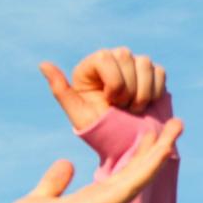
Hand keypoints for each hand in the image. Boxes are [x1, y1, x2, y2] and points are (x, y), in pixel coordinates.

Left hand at [0, 119, 182, 202]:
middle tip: (176, 124)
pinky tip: (164, 148)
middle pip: (138, 170)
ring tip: (178, 125)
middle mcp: (105, 202)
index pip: (123, 173)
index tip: (151, 133)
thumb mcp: (42, 197)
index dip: (139, 153)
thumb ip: (55, 182)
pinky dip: (150, 165)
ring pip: (142, 173)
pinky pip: (134, 182)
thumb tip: (67, 163)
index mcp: (92, 200)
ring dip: (162, 150)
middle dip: (158, 147)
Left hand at [40, 47, 168, 130]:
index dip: (114, 83)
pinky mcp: (153, 74)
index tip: (110, 103)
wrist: (128, 145)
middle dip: (128, 90)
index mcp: (93, 65)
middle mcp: (113, 59)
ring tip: (133, 109)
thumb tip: (43, 64)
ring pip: (145, 63)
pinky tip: (145, 105)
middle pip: (127, 57)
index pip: (107, 57)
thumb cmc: (101, 131)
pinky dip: (155, 92)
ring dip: (142, 93)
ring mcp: (134, 65)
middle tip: (121, 109)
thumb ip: (60, 90)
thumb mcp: (79, 114)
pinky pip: (159, 73)